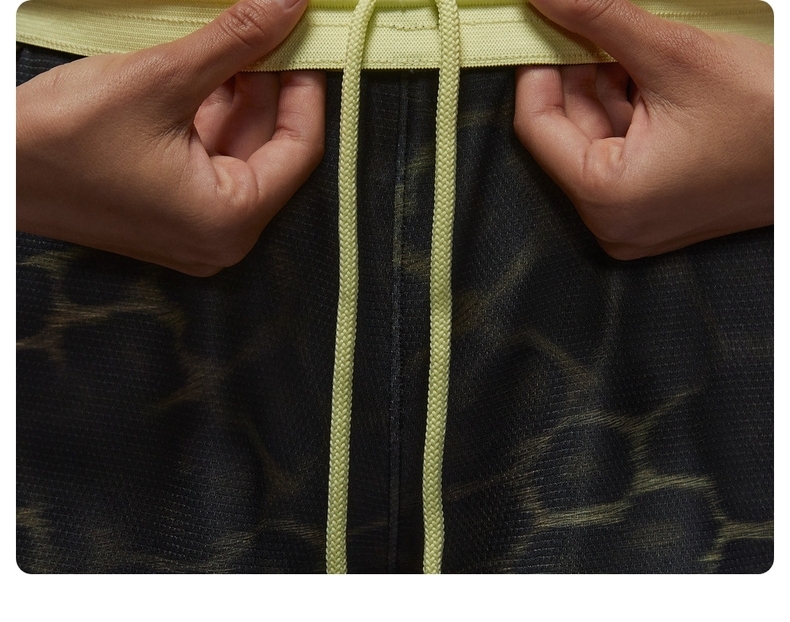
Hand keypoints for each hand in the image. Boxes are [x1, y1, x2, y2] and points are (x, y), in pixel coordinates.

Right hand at [16, 0, 324, 275]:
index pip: (300, 148)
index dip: (308, 86)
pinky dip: (213, 109)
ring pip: (239, 146)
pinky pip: (209, 154)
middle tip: (273, 26)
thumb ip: (235, 40)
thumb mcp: (160, 78)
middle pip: (271, 147)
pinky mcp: (171, 208)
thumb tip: (289, 2)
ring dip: (241, 91)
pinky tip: (211, 64)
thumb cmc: (59, 138)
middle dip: (272, 83)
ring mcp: (194, 225)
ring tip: (238, 36)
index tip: (306, 38)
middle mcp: (220, 234)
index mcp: (229, 221)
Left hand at [514, 0, 772, 258]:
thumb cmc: (771, 114)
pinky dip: (628, 107)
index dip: (536, 66)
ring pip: (594, 136)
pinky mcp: (656, 208)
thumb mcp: (676, 55)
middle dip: (576, 71)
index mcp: (606, 197)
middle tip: (590, 21)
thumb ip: (601, 19)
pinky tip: (648, 71)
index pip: (536, 124)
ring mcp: (634, 219)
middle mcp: (612, 220)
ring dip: (604, 84)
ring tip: (633, 43)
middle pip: (566, 129)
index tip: (544, 22)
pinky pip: (622, 151)